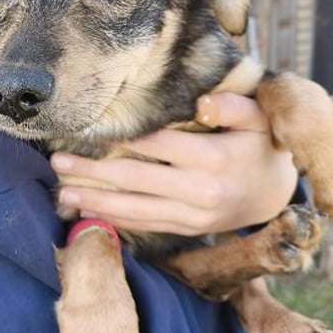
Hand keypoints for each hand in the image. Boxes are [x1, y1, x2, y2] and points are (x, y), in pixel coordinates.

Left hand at [50, 93, 297, 235]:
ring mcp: (192, 216)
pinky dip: (115, 219)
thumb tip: (202, 102)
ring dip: (96, 201)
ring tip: (63, 192)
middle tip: (58, 163)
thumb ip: (232, 106)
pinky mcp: (186, 230)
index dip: (119, 140)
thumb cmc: (260, 147)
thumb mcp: (260, 118)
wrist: (275, 196)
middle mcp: (199, 191)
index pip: (156, 145)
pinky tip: (88, 212)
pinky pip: (145, 225)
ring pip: (134, 208)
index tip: (84, 133)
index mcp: (213, 159)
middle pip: (135, 179)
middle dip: (93, 172)